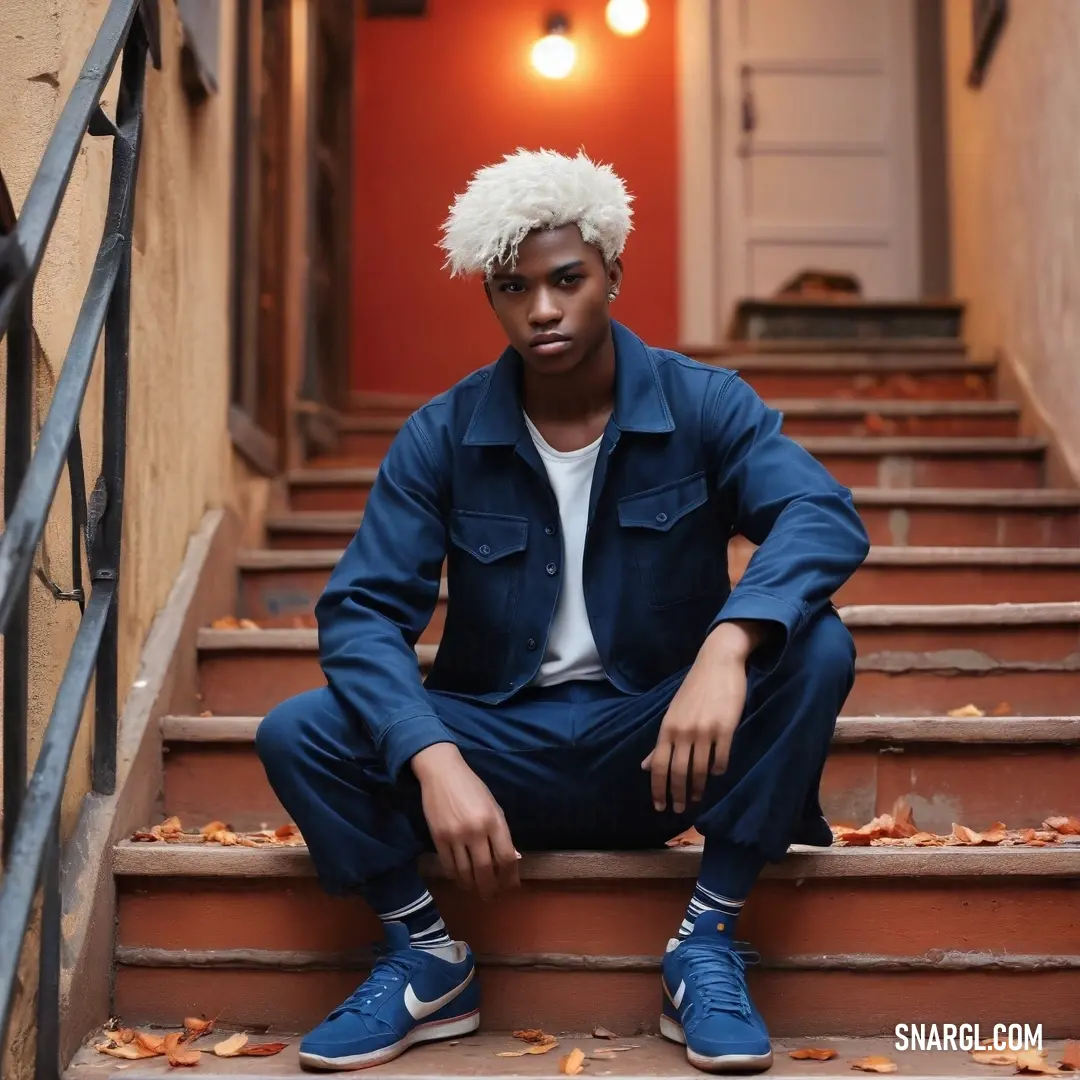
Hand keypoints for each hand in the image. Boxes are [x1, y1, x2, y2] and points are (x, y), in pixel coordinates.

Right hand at [411, 743, 519, 899]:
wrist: (442, 773)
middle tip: (492, 896)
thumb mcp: (493, 806)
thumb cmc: (472, 787)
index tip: (511, 886)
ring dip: (472, 886)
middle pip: (485, 870)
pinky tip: (461, 879)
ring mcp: (455, 836)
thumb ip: (502, 832)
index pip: (505, 858)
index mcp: (494, 820)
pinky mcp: (438, 838)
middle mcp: (476, 831)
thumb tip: (511, 859)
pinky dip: (456, 876)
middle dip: (490, 888)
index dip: (510, 876)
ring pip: (465, 872)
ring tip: (476, 890)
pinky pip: (448, 866)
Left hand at [641, 621, 765, 812]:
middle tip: (680, 810)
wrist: (718, 662)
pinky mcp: (726, 728)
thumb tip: (646, 766)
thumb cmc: (694, 689)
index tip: (660, 807)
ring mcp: (705, 730)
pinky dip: (719, 771)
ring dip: (698, 788)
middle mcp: (683, 731)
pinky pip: (722, 759)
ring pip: (700, 770)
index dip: (658, 789)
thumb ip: (662, 742)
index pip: (659, 766)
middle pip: (678, 772)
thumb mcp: (673, 713)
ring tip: (697, 798)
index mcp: (667, 728)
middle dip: (678, 795)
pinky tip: (717, 774)